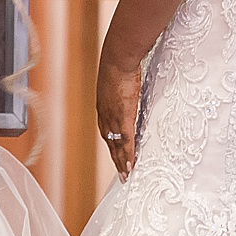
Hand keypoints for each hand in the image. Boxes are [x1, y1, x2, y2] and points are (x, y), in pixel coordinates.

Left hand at [95, 59, 140, 180]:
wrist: (117, 59)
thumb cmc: (118, 67)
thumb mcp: (116, 83)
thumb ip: (120, 93)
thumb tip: (127, 93)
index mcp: (103, 107)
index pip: (106, 131)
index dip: (111, 145)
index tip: (116, 157)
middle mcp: (105, 115)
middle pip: (109, 142)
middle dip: (115, 158)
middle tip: (122, 174)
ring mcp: (113, 117)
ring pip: (116, 145)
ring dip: (121, 161)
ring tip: (127, 175)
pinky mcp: (123, 116)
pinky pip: (125, 140)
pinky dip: (128, 154)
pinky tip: (131, 165)